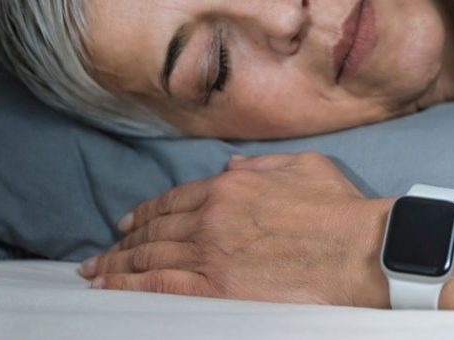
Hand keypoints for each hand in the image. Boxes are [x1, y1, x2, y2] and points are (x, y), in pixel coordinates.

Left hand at [79, 152, 389, 307]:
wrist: (359, 249)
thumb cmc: (340, 209)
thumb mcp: (303, 167)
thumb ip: (261, 165)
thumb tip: (231, 165)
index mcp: (230, 186)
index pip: (173, 200)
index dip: (145, 212)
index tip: (126, 222)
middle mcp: (210, 217)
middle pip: (154, 229)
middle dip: (122, 242)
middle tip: (101, 253)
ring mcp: (209, 253)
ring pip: (148, 257)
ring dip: (116, 265)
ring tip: (95, 273)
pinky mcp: (215, 288)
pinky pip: (157, 286)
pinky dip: (128, 286)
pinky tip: (109, 289)